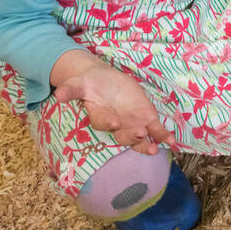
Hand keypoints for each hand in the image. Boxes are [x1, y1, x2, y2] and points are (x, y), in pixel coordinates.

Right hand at [54, 62, 179, 155]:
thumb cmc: (90, 84)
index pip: (103, 122)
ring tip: (154, 148)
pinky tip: (172, 142)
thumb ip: (70, 90)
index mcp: (100, 116)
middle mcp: (117, 125)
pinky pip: (156, 131)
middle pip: (123, 136)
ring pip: (140, 138)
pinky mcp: (146, 119)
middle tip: (139, 134)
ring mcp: (133, 124)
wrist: (105, 81)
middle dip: (131, 136)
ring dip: (146, 144)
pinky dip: (164, 136)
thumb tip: (58, 95)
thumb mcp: (79, 84)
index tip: (114, 122)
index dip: (108, 122)